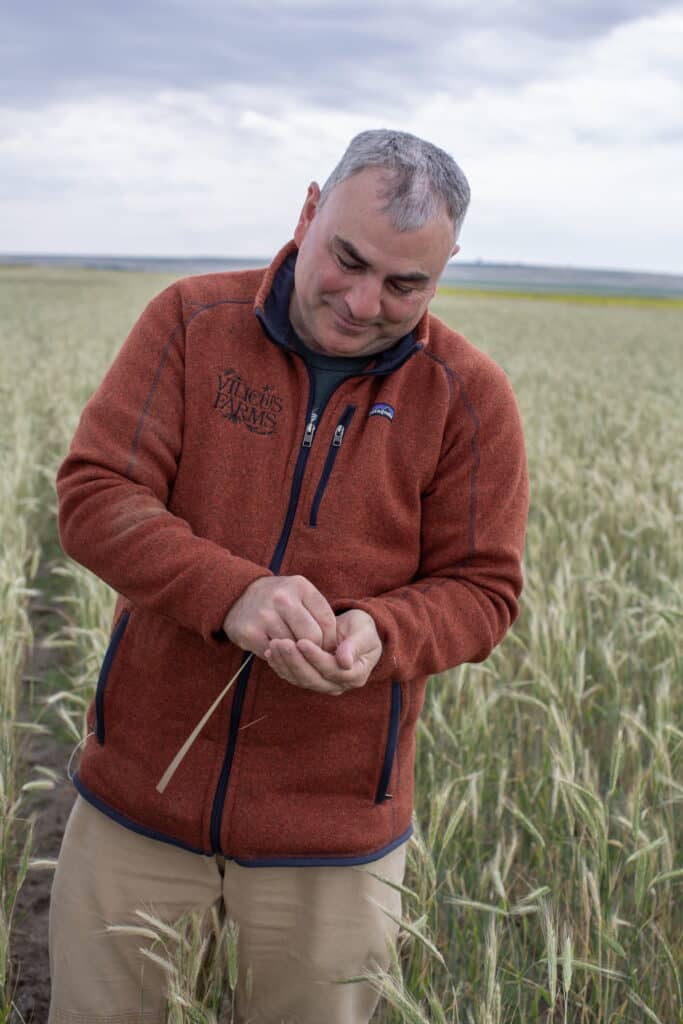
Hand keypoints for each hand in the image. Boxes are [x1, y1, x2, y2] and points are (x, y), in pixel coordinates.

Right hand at [222, 575, 336, 657]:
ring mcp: (264, 615)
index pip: (326, 620)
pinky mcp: (250, 632)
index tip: (328, 647)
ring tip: (293, 651)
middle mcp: (282, 598)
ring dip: (295, 654)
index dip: (331, 639)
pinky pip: (274, 654)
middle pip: (312, 637)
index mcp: (300, 586)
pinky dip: (278, 657)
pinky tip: (277, 651)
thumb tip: (336, 649)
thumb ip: (318, 614)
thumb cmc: (278, 599)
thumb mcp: (299, 594)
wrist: (237, 595)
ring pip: (293, 648)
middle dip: (315, 650)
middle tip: (312, 655)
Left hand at [265, 609, 381, 695]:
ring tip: (274, 644)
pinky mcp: (309, 679)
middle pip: (313, 679)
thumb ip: (354, 646)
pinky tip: (270, 652)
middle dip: (295, 661)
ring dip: (284, 663)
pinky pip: (292, 676)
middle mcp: (338, 685)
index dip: (316, 657)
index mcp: (355, 675)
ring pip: (300, 679)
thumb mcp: (363, 632)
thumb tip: (345, 662)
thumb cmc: (361, 629)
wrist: (354, 631)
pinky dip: (280, 665)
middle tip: (281, 643)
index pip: (331, 669)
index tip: (301, 641)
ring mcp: (322, 684)